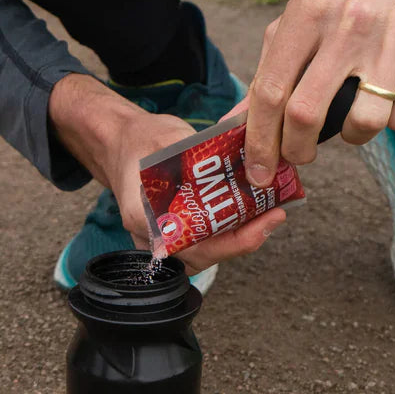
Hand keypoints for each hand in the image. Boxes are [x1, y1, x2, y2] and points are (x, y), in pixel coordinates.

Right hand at [48, 72, 286, 274]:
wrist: (118, 141)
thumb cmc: (139, 139)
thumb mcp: (167, 138)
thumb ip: (196, 154)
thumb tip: (240, 155)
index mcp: (143, 216)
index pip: (192, 245)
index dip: (231, 242)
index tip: (261, 226)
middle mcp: (151, 235)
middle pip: (204, 255)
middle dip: (243, 239)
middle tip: (275, 216)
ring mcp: (161, 237)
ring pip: (207, 252)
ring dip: (240, 237)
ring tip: (269, 213)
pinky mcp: (174, 232)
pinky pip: (204, 241)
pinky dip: (229, 230)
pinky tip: (252, 211)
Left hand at [241, 0, 394, 184]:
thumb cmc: (349, 0)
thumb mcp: (303, 17)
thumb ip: (270, 67)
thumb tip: (235, 124)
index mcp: (308, 11)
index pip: (270, 88)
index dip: (259, 139)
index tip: (259, 171)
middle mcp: (348, 22)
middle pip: (306, 111)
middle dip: (296, 149)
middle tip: (300, 156)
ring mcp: (393, 38)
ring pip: (363, 122)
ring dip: (352, 137)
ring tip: (352, 122)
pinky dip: (393, 121)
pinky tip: (389, 98)